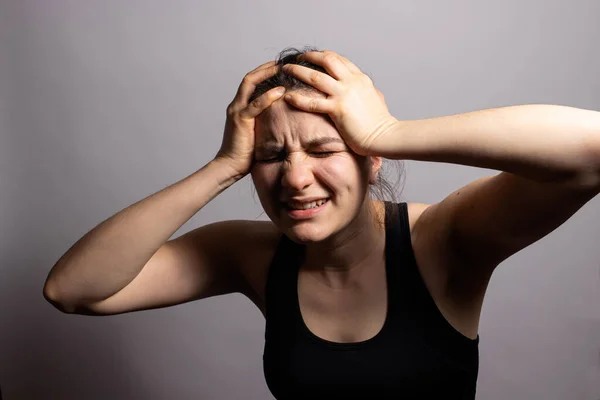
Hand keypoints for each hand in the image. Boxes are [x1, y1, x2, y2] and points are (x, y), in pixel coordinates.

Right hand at [215, 61, 285, 175]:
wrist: (230, 166)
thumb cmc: (246, 152)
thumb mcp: (258, 131)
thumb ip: (265, 120)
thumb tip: (283, 116)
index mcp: (239, 106)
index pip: (251, 82)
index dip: (265, 72)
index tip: (280, 67)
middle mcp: (236, 105)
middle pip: (250, 77)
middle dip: (266, 68)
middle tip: (284, 63)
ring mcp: (237, 110)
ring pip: (249, 84)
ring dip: (266, 74)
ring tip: (283, 69)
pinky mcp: (241, 120)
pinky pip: (255, 104)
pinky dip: (268, 96)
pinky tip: (280, 91)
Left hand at [281, 50, 397, 155]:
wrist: (386, 136)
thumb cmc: (381, 124)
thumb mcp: (376, 100)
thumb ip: (370, 93)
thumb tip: (372, 93)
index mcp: (360, 79)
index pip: (340, 60)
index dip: (324, 56)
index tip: (313, 57)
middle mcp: (352, 82)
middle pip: (327, 60)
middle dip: (310, 56)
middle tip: (298, 57)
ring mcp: (344, 94)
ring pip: (315, 77)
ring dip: (298, 71)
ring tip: (286, 69)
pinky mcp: (338, 109)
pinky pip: (313, 102)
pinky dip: (298, 98)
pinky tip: (287, 97)